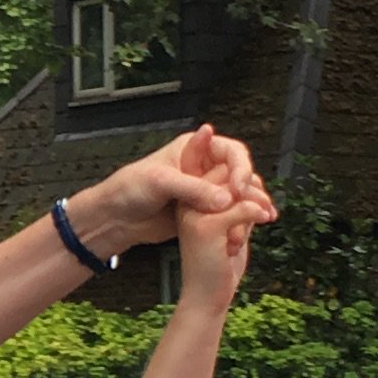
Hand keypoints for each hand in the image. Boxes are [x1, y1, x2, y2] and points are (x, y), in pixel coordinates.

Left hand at [75, 122, 279, 257]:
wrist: (115, 218)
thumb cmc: (129, 189)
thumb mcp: (160, 183)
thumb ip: (193, 189)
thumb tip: (225, 199)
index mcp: (194, 148)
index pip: (231, 151)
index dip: (240, 168)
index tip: (239, 188)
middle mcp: (203, 166)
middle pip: (239, 172)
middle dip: (250, 188)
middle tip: (256, 206)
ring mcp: (204, 189)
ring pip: (237, 194)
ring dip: (250, 204)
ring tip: (262, 217)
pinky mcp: (202, 210)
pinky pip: (227, 212)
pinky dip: (240, 219)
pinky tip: (247, 230)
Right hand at [172, 184, 258, 314]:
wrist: (206, 298)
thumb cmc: (219, 267)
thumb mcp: (232, 230)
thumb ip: (239, 208)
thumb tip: (256, 186)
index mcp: (191, 203)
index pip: (218, 172)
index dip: (244, 178)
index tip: (261, 195)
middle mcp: (188, 205)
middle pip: (226, 175)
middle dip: (253, 187)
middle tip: (268, 205)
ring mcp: (194, 215)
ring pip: (235, 190)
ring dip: (258, 201)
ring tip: (267, 215)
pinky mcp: (205, 228)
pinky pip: (240, 208)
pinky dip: (257, 212)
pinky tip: (265, 220)